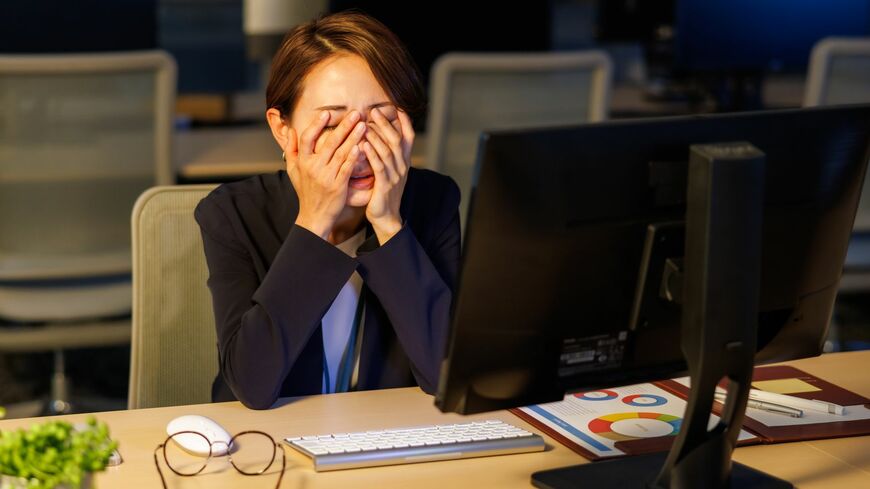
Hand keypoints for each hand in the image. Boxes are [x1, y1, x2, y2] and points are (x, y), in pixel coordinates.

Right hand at [284, 110, 366, 239]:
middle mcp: (313, 167)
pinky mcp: (338, 186)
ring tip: (363, 125)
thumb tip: (290, 130)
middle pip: (329, 142)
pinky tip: (361, 146)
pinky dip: (353, 157)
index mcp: (302, 162)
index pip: (307, 138)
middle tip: (355, 113)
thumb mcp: (293, 171)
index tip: (328, 113)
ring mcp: (326, 176)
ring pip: (341, 152)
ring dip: (353, 137)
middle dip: (344, 126)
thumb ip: (291, 150)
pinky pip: (347, 168)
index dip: (316, 125)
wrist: (314, 216)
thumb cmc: (305, 192)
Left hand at [362, 108, 413, 242]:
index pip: (408, 137)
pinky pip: (379, 166)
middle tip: (373, 111)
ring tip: (365, 125)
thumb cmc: (384, 192)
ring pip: (387, 151)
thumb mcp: (390, 171)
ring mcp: (395, 176)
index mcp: (404, 162)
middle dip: (385, 124)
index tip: (396, 107)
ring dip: (376, 136)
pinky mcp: (385, 185)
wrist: (387, 217)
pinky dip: (371, 154)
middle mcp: (402, 166)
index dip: (404, 121)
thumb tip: (380, 135)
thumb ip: (388, 155)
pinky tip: (363, 145)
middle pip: (396, 140)